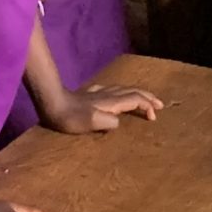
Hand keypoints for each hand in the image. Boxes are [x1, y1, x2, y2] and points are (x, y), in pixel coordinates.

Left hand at [35, 82, 164, 136]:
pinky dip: (121, 91)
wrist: (51, 103)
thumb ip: (109, 122)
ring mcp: (98, 92)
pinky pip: (111, 89)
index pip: (135, 99)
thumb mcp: (91, 123)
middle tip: (160, 104)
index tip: (154, 117)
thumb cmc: (70, 117)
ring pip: (123, 89)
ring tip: (144, 98)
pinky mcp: (89, 93)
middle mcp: (107, 94)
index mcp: (111, 102)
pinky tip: (116, 93)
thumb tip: (118, 122)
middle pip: (132, 91)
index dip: (147, 106)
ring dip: (137, 93)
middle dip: (148, 97)